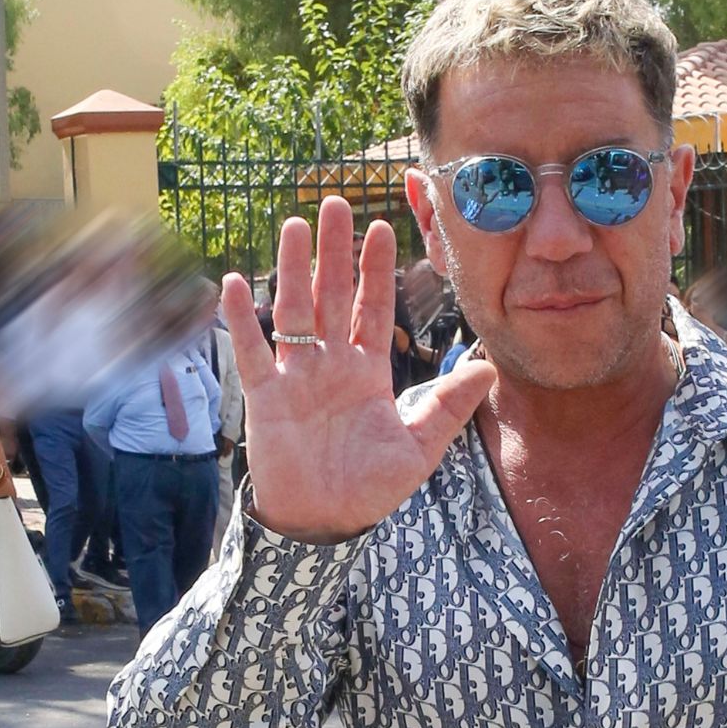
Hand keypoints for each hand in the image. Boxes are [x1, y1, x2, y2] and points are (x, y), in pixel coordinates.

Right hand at [219, 196, 495, 544]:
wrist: (325, 524)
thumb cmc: (370, 488)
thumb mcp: (420, 447)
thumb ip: (449, 405)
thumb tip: (489, 368)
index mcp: (368, 371)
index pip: (373, 308)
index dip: (375, 270)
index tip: (380, 228)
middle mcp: (331, 364)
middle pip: (331, 295)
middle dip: (333, 251)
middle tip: (333, 203)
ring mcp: (296, 377)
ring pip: (293, 311)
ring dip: (292, 269)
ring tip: (293, 225)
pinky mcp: (265, 397)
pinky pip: (253, 352)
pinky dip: (243, 320)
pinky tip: (237, 283)